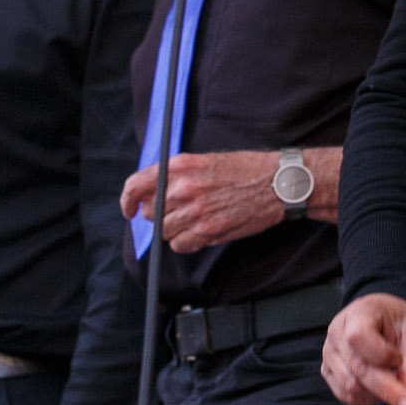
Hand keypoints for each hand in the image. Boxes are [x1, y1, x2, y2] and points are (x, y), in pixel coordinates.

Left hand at [120, 149, 318, 250]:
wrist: (278, 183)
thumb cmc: (246, 169)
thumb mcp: (207, 160)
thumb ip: (178, 174)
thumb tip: (152, 192)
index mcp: (181, 166)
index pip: (136, 186)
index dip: (128, 201)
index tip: (130, 209)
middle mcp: (184, 188)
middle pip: (150, 212)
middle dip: (159, 215)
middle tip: (178, 211)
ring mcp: (195, 211)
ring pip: (163, 231)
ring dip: (174, 229)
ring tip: (194, 220)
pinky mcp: (207, 230)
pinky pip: (180, 245)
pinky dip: (186, 242)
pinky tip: (201, 230)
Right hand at [321, 292, 405, 404]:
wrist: (380, 317)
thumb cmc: (398, 320)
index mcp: (357, 313)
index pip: (359, 337)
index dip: (382, 355)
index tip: (401, 359)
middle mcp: (336, 334)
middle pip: (357, 369)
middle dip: (387, 390)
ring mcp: (329, 354)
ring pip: (351, 387)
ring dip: (378, 393)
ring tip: (397, 382)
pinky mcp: (328, 372)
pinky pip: (346, 395)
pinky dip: (368, 398)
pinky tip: (383, 388)